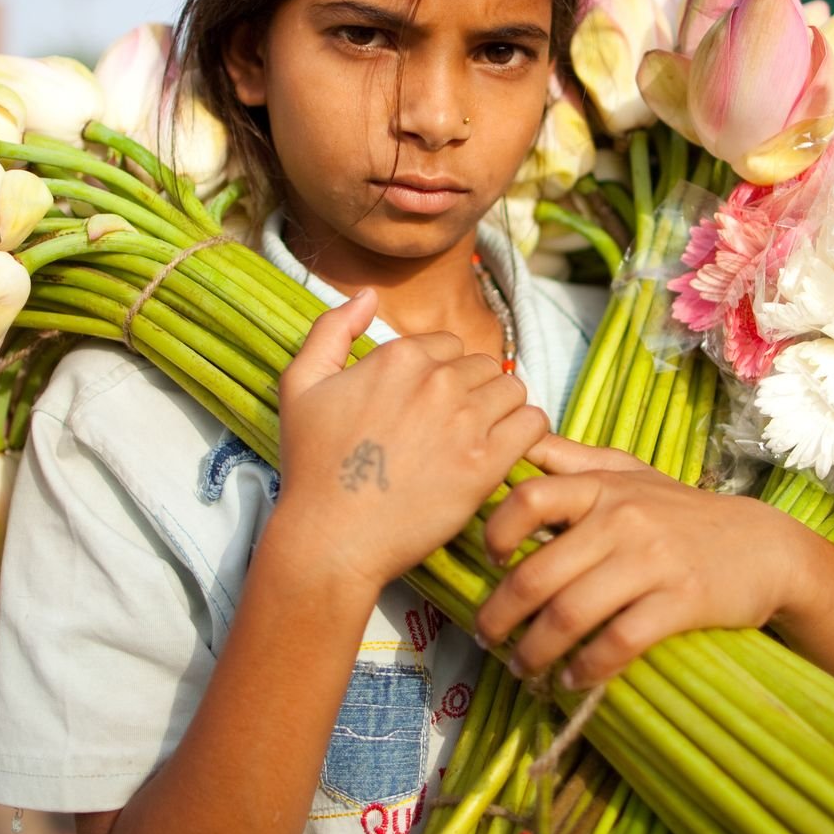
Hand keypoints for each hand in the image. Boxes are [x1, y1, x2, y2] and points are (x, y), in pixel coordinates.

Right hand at [271, 289, 549, 590]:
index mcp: (398, 357)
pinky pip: (533, 424)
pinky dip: (526, 433)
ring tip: (479, 440)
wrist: (330, 538)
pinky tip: (505, 452)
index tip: (428, 407)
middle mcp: (437, 380)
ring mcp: (465, 421)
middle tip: (452, 429)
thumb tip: (367, 295)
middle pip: (483, 365)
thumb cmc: (313, 467)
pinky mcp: (487, 463)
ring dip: (502, 410)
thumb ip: (331, 329)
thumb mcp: (300, 385)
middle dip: (473, 391)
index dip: (441, 374)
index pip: (448, 345)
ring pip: (513, 389)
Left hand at [474, 435, 822, 688]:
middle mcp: (623, 519)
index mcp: (602, 486)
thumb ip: (573, 460)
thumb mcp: (631, 473)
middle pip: (538, 573)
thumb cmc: (683, 512)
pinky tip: (573, 680)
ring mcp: (652, 561)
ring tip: (523, 668)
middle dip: (500, 616)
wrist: (764, 547)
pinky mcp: (680, 601)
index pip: (528, 499)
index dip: (496, 534)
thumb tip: (518, 444)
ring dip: (535, 652)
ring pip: (570, 614)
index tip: (490, 562)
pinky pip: (618, 643)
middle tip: (487, 639)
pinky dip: (586, 668)